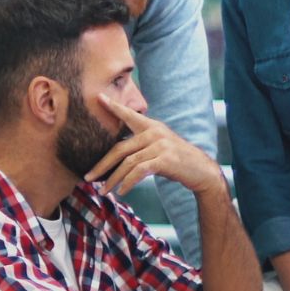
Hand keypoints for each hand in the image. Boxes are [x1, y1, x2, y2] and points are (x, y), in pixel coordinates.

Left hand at [86, 94, 223, 197]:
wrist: (201, 171)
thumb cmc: (176, 161)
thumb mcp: (159, 147)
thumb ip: (140, 146)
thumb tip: (116, 157)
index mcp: (152, 126)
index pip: (129, 115)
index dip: (114, 107)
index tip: (99, 98)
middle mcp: (155, 132)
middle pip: (120, 148)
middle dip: (102, 165)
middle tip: (87, 178)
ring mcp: (160, 145)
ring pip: (128, 163)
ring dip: (113, 179)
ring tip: (103, 190)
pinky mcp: (165, 159)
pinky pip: (139, 171)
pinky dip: (127, 183)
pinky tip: (121, 192)